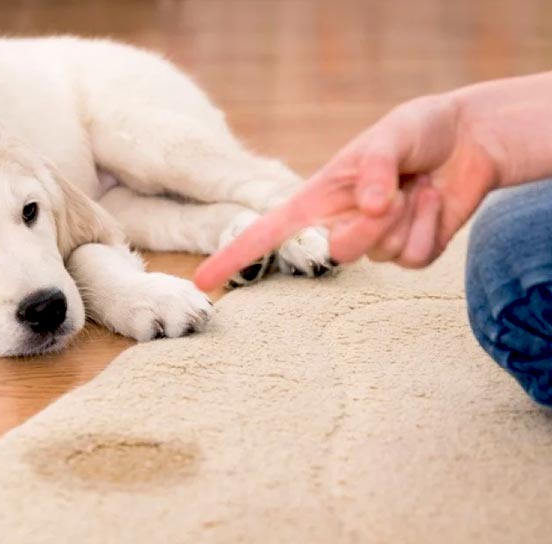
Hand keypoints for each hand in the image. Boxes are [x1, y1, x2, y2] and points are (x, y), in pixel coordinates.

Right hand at [194, 91, 499, 290]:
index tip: (205, 280)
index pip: (267, 231)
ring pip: (381, 255)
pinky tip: (436, 201)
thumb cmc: (419, 130)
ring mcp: (375, 242)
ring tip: (419, 186)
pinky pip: (415, 258)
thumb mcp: (394, 133)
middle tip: (396, 193)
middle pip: (338, 253)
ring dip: (409, 216)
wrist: (470, 140)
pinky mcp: (408, 252)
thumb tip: (368, 208)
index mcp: (319, 197)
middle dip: (369, 227)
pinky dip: (432, 226)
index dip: (234, 254)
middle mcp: (340, 223)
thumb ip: (376, 167)